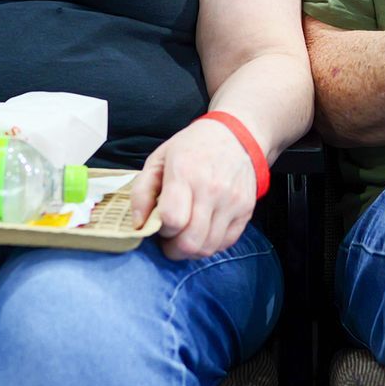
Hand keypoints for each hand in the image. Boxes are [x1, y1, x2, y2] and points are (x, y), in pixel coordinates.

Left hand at [128, 118, 257, 259]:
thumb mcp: (158, 160)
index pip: (173, 220)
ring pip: (208, 247)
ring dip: (191, 250)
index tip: (160, 223)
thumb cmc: (191, 148)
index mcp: (185, 173)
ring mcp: (232, 201)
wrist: (235, 135)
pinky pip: (226, 243)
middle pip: (191, 242)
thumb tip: (138, 224)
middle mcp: (212, 189)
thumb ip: (141, 192)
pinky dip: (211, 244)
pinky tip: (203, 230)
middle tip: (170, 237)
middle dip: (174, 249)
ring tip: (185, 234)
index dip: (162, 229)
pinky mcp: (246, 210)